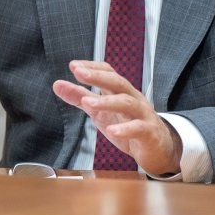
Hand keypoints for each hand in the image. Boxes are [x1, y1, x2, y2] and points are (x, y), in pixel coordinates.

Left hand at [51, 60, 182, 175]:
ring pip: (127, 102)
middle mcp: (133, 99)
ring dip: (107, 101)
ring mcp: (142, 115)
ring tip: (88, 103)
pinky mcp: (149, 133)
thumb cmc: (128, 126)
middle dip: (99, 77)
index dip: (92, 68)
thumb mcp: (100, 112)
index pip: (109, 72)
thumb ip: (80, 98)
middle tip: (79, 73)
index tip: (74, 66)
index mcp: (121, 92)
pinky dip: (125, 129)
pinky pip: (138, 128)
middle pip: (118, 82)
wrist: (158, 149)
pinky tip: (112, 130)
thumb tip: (57, 84)